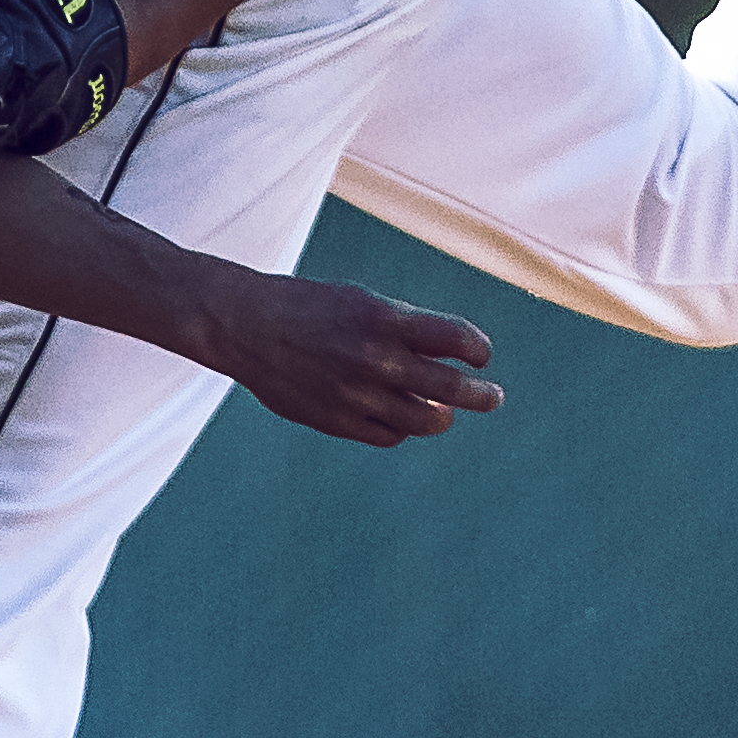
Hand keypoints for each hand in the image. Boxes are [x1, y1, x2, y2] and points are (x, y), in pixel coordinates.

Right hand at [199, 271, 499, 445]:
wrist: (245, 326)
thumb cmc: (308, 308)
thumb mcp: (360, 302)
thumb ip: (404, 329)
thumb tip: (450, 357)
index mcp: (384, 319)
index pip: (457, 339)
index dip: (478, 350)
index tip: (480, 356)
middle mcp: (375, 359)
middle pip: (452, 389)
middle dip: (482, 396)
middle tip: (492, 397)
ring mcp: (356, 395)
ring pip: (425, 421)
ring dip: (443, 417)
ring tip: (445, 412)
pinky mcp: (337, 421)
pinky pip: (389, 435)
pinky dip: (402, 427)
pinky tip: (401, 416)